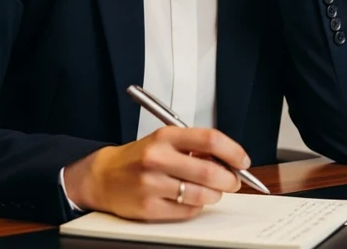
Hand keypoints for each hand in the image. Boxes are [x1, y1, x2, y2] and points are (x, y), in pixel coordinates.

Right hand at [63, 127, 249, 220]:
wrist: (103, 176)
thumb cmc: (140, 157)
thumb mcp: (166, 140)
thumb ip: (196, 146)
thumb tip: (230, 159)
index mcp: (166, 136)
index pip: (210, 140)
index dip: (233, 152)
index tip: (242, 161)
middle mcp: (157, 158)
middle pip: (209, 171)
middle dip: (230, 179)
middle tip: (233, 181)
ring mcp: (152, 184)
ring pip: (201, 195)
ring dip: (215, 195)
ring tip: (213, 192)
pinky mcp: (148, 207)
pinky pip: (186, 210)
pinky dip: (196, 206)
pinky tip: (191, 199)